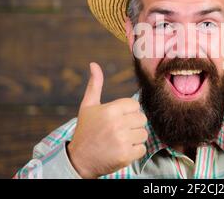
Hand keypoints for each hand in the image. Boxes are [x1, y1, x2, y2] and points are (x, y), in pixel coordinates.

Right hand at [67, 62, 147, 177]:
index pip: (135, 106)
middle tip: (119, 130)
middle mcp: (117, 124)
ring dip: (135, 138)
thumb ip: (94, 85)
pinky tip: (122, 150)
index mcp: (111, 110)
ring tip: (120, 140)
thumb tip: (94, 64)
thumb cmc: (85, 131)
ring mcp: (123, 140)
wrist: (78, 160)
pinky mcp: (126, 155)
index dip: (128, 112)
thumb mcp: (88, 106)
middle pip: (142, 119)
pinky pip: (142, 149)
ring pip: (144, 134)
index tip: (117, 118)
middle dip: (133, 125)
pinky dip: (135, 151)